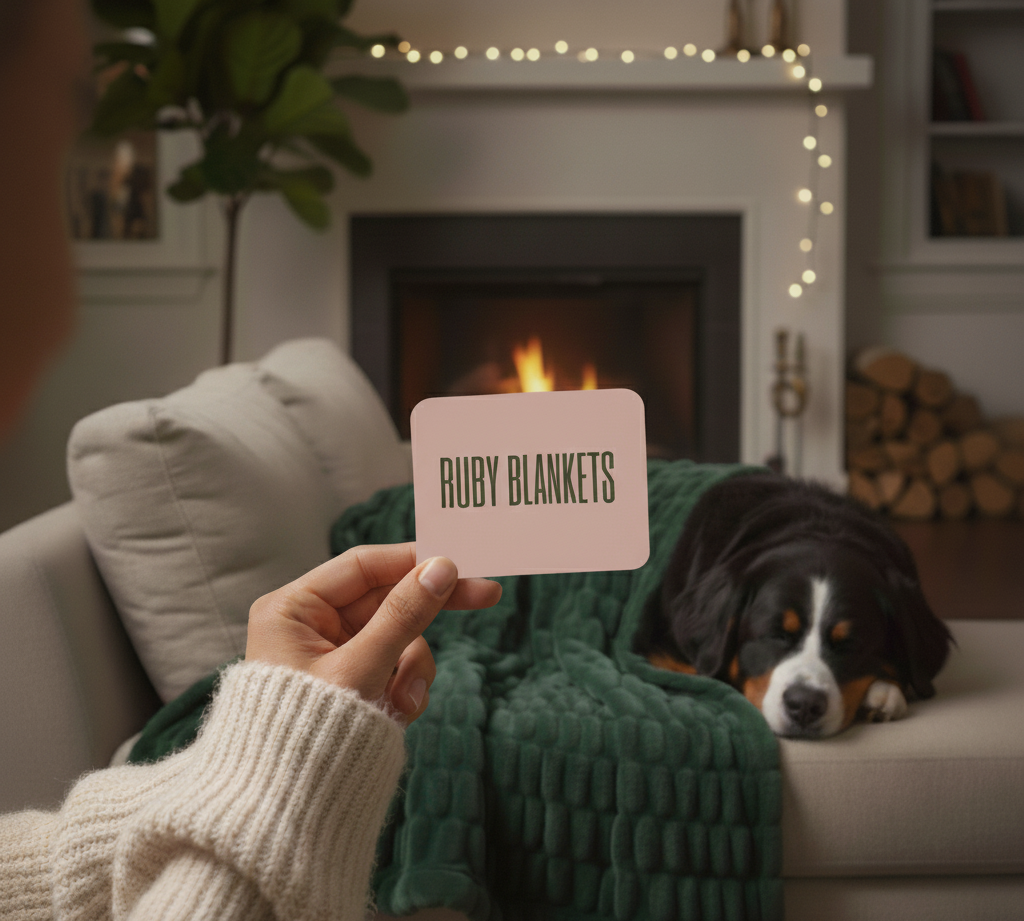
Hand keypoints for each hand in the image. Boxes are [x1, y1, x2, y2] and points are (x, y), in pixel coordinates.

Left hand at [245, 543, 500, 722]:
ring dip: (413, 667)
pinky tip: (397, 713)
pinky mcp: (353, 683)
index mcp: (293, 609)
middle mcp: (311, 626)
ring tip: (404, 701)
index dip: (413, 561)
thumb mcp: (361, 668)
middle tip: (487, 595)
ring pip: (399, 637)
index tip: (460, 562)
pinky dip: (405, 687)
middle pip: (386, 599)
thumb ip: (404, 615)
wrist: (289, 812)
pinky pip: (395, 668)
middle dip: (428, 614)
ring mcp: (334, 655)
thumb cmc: (308, 734)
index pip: (363, 567)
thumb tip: (442, 568)